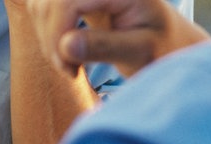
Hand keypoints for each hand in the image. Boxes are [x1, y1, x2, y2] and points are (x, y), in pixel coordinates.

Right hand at [26, 0, 210, 76]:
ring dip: (48, 37)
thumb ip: (105, 47)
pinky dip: (48, 32)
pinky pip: (43, 7)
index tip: (70, 69)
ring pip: (41, 4)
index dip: (58, 34)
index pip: (68, 1)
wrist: (169, 43)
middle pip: (50, 1)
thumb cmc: (162, 49)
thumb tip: (65, 46)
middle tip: (71, 71)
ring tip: (72, 64)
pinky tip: (68, 50)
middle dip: (51, 38)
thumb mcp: (141, 52)